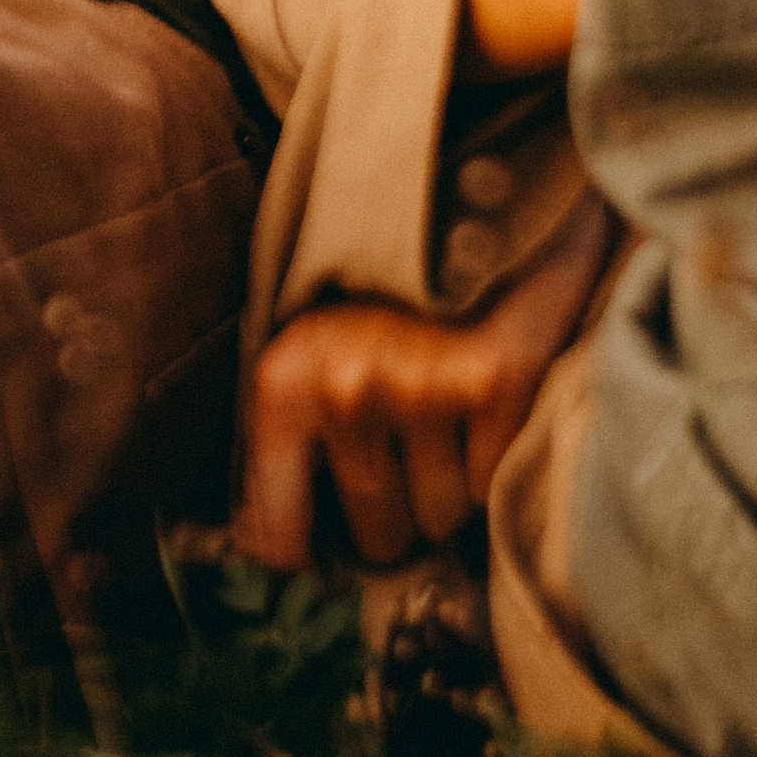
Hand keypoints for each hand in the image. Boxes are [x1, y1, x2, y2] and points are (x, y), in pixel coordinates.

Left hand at [237, 193, 612, 568]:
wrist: (457, 190)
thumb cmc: (366, 298)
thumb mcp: (299, 354)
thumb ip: (280, 452)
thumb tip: (262, 558)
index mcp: (282, 382)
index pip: (278, 534)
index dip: (307, 561)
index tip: (321, 567)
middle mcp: (346, 388)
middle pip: (381, 536)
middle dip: (396, 510)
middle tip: (402, 445)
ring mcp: (423, 385)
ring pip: (442, 518)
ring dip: (448, 485)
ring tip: (441, 411)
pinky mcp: (495, 380)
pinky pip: (492, 483)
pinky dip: (492, 456)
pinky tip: (481, 398)